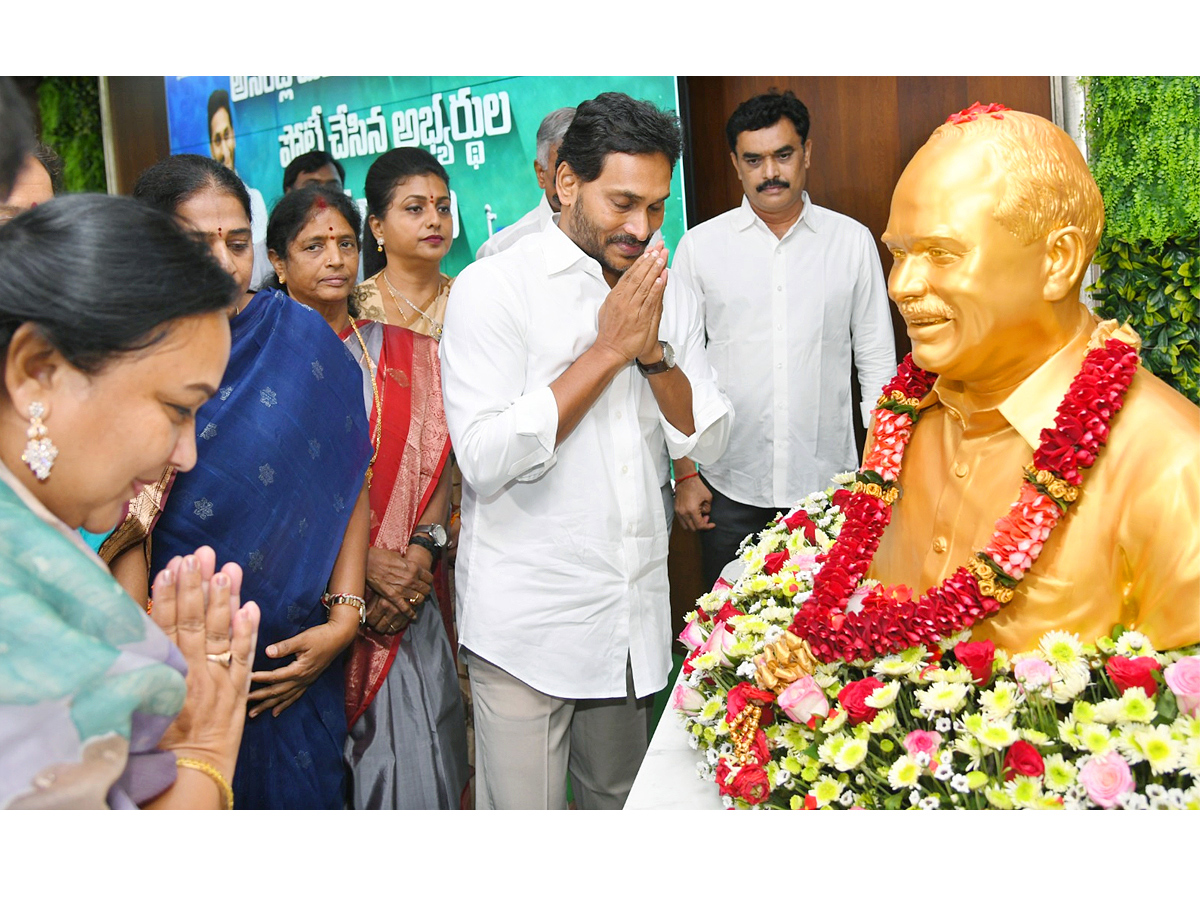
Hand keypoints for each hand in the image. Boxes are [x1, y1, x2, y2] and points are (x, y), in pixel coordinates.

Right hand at [151, 547, 259, 779]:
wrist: (186, 777)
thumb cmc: (156, 744)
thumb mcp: (140, 703)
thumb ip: (143, 667)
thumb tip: (135, 637)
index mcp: (163, 674)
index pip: (166, 625)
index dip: (169, 595)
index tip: (171, 566)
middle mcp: (191, 673)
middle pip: (194, 621)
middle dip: (197, 585)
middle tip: (201, 553)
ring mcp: (217, 682)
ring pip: (221, 633)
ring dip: (224, 598)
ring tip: (227, 568)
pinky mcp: (237, 694)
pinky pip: (244, 658)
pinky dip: (248, 632)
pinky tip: (250, 607)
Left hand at [248, 610, 356, 717]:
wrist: (339, 637)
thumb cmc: (321, 636)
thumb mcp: (303, 639)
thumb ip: (285, 646)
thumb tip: (267, 652)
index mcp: (300, 669)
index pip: (275, 676)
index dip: (259, 678)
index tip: (244, 680)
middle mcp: (302, 679)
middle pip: (277, 691)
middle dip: (260, 698)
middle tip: (243, 702)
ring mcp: (306, 682)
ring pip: (284, 698)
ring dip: (268, 706)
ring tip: (253, 714)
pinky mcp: (308, 681)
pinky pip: (294, 697)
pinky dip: (284, 705)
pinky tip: (275, 712)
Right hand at [364, 545, 432, 632]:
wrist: (368, 561)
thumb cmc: (382, 556)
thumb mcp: (400, 557)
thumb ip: (408, 565)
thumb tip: (411, 569)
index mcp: (414, 567)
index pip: (429, 578)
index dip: (428, 581)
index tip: (425, 582)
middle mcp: (410, 579)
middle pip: (426, 590)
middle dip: (424, 591)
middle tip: (421, 592)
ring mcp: (402, 588)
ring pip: (418, 599)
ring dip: (418, 600)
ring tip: (415, 600)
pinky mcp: (392, 596)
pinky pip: (405, 608)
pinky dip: (410, 613)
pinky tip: (413, 616)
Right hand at [595, 242, 667, 364]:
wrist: (610, 351)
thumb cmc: (611, 331)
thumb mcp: (609, 308)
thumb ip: (618, 295)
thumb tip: (626, 281)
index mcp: (615, 296)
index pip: (630, 274)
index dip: (641, 261)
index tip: (650, 250)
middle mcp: (623, 300)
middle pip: (638, 276)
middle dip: (650, 260)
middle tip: (659, 248)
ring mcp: (631, 309)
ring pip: (645, 285)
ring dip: (655, 270)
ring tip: (662, 257)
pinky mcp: (640, 319)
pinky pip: (649, 301)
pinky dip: (656, 288)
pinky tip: (662, 278)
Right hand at [675, 475, 714, 530]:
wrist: (686, 479)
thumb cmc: (696, 486)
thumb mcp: (708, 498)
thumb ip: (708, 509)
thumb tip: (705, 514)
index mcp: (692, 510)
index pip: (700, 526)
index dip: (708, 527)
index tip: (712, 524)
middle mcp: (684, 513)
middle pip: (693, 528)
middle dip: (701, 525)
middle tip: (705, 518)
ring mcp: (678, 512)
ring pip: (686, 526)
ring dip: (693, 525)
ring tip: (698, 517)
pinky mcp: (676, 510)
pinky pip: (681, 521)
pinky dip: (688, 521)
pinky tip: (693, 515)